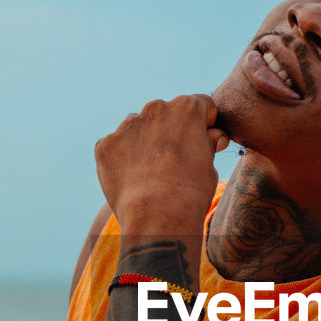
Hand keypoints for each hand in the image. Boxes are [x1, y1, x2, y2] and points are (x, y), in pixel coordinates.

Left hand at [94, 95, 229, 229]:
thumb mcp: (209, 165)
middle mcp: (155, 108)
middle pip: (166, 114)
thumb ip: (208, 143)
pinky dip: (122, 159)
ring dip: (144, 143)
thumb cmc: (190, 191)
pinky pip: (116, 147)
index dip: (204, 124)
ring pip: (138, 129)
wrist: (157, 215)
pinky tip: (132, 180)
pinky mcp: (106, 144)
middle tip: (175, 162)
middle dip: (170, 131)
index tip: (203, 141)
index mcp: (186, 108)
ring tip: (151, 174)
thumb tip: (215, 135)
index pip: (200, 105)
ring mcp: (127, 125)